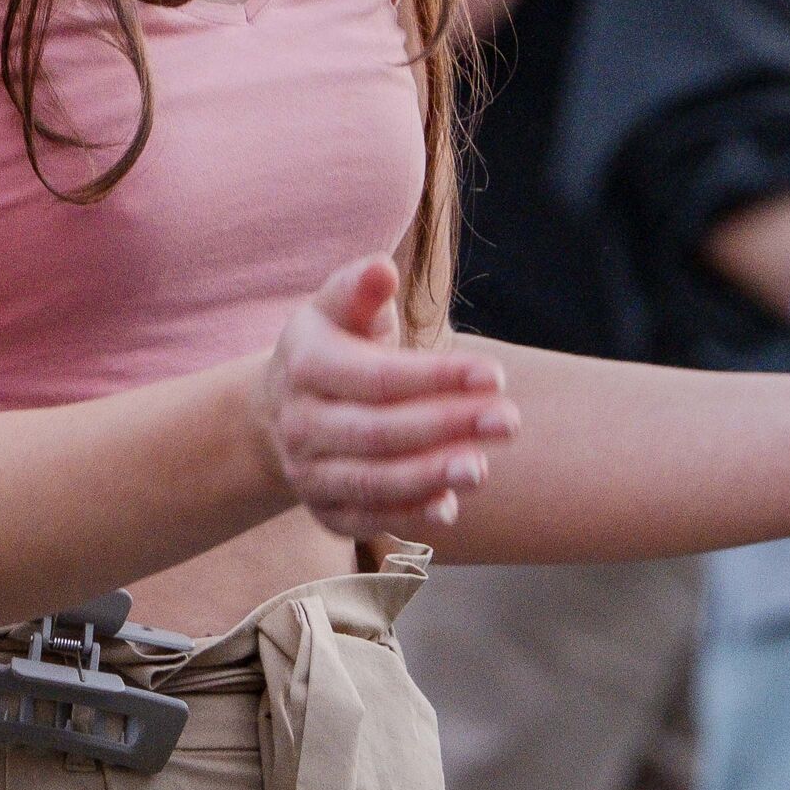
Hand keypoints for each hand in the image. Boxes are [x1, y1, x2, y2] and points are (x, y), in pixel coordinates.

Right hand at [259, 259, 520, 540]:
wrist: (280, 408)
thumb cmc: (332, 345)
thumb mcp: (338, 309)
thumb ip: (360, 289)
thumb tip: (383, 268)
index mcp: (305, 365)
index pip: (378, 377)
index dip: (437, 378)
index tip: (495, 375)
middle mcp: (300, 423)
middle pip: (377, 432)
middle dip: (446, 427)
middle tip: (508, 420)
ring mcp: (308, 472)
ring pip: (371, 482)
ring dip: (430, 477)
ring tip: (482, 466)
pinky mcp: (324, 511)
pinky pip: (366, 520)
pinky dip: (408, 516)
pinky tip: (450, 506)